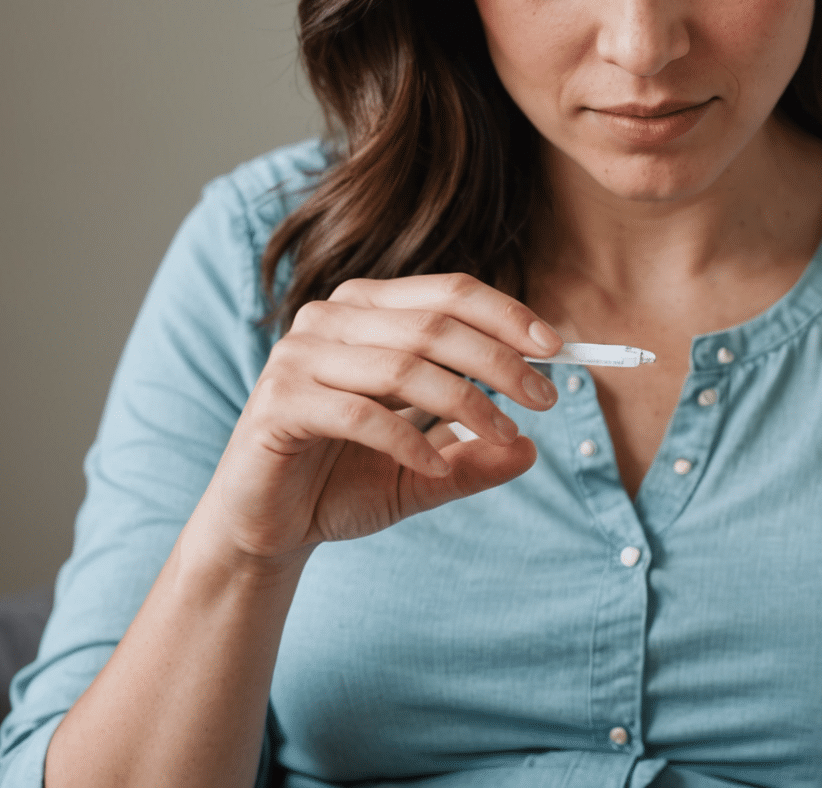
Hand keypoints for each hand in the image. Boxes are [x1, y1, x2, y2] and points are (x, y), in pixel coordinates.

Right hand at [185, 273, 564, 569]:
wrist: (264, 529)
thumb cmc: (339, 483)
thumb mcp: (424, 472)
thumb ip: (473, 458)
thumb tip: (533, 451)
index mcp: (367, 310)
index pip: (449, 292)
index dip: (507, 314)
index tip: (558, 349)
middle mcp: (329, 319)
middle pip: (434, 324)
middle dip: (500, 361)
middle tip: (544, 400)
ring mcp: (298, 357)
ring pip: (403, 365)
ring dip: (466, 402)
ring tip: (504, 436)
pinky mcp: (279, 403)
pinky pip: (360, 414)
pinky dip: (408, 442)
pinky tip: (437, 469)